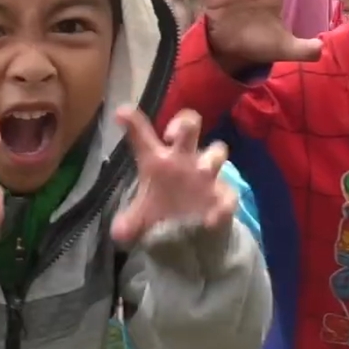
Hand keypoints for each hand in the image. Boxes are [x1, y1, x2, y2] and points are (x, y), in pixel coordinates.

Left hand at [111, 108, 236, 243]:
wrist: (190, 234)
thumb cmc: (163, 211)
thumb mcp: (141, 219)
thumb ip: (128, 224)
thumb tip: (120, 232)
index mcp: (159, 161)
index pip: (144, 138)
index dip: (134, 124)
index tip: (122, 114)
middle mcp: (184, 160)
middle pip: (189, 127)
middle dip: (184, 123)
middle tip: (172, 135)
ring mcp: (207, 176)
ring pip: (217, 151)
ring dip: (211, 158)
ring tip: (202, 170)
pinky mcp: (223, 195)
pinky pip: (228, 193)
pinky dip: (222, 205)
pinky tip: (210, 220)